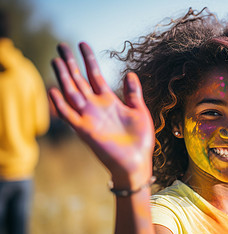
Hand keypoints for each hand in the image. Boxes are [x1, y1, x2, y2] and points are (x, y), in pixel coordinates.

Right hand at [49, 42, 153, 188]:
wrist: (137, 162)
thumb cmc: (140, 139)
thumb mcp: (139, 112)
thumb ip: (133, 93)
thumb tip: (130, 73)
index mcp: (109, 101)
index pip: (95, 75)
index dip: (88, 60)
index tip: (83, 44)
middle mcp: (96, 107)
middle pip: (79, 81)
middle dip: (70, 63)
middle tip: (61, 45)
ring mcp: (90, 118)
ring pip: (72, 93)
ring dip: (64, 78)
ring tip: (56, 61)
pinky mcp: (86, 131)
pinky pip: (70, 116)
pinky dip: (61, 104)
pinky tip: (54, 90)